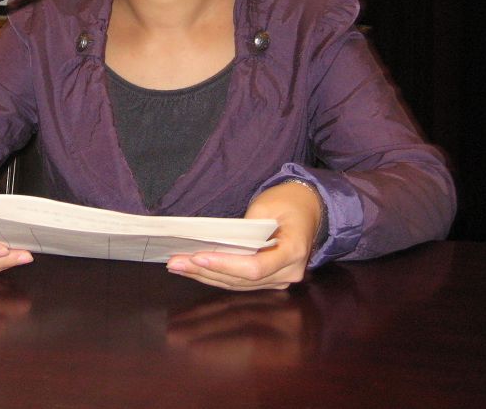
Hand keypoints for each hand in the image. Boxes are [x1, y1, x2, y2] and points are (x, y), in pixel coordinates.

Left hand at [166, 181, 321, 290]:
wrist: (311, 208)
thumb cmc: (288, 201)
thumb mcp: (266, 205)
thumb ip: (244, 228)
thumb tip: (214, 244)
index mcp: (294, 250)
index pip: (255, 267)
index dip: (225, 265)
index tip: (198, 257)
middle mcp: (289, 272)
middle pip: (242, 279)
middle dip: (205, 271)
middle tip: (174, 262)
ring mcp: (281, 279)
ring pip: (238, 284)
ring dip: (205, 276)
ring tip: (178, 266)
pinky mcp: (270, 279)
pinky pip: (240, 282)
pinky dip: (217, 275)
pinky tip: (195, 269)